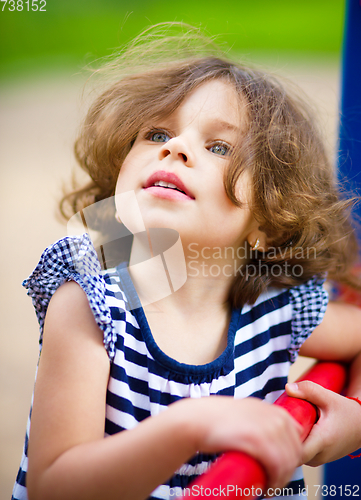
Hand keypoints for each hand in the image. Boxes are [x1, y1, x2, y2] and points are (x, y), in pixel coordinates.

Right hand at [176, 396, 302, 489]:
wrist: (199, 419)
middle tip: (273, 481)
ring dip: (281, 479)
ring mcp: (270, 428)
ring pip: (288, 462)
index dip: (290, 455)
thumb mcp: (247, 411)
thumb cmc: (218, 419)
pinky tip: (266, 487)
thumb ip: (262, 419)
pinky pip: (278, 467)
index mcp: (275, 410)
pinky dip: (275, 481)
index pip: (297, 437)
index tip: (279, 467)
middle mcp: (276, 417)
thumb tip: (273, 440)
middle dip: (287, 470)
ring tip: (268, 487)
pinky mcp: (260, 441)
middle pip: (295, 451)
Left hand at [286, 381, 360, 465]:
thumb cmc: (346, 411)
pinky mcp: (320, 459)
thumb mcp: (328, 397)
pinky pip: (304, 455)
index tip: (281, 424)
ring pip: (298, 456)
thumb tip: (287, 388)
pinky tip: (298, 430)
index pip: (296, 452)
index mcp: (323, 441)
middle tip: (282, 421)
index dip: (285, 440)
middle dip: (285, 439)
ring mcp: (321, 460)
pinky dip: (299, 444)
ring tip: (291, 424)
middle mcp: (322, 455)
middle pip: (294, 454)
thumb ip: (308, 389)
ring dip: (292, 442)